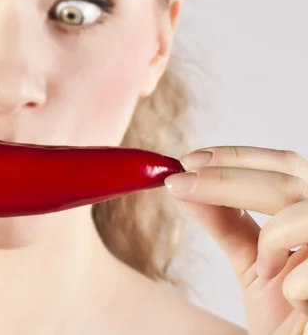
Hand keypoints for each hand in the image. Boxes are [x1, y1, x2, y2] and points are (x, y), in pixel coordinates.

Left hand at [164, 146, 307, 334]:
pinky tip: (293, 300)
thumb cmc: (287, 318)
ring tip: (263, 267)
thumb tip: (182, 182)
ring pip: (304, 214)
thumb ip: (225, 220)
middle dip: (225, 178)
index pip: (284, 164)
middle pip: (288, 178)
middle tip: (180, 183)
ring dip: (272, 237)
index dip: (237, 156)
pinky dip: (292, 284)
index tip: (187, 161)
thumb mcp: (251, 261)